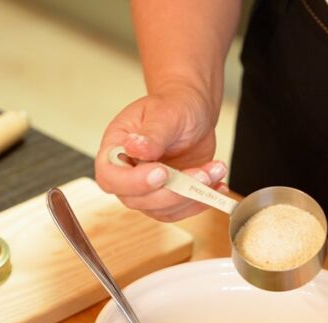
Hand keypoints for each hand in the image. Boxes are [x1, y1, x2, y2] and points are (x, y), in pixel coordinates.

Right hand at [94, 85, 227, 221]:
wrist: (193, 113)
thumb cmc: (174, 106)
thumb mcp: (164, 113)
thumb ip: (151, 133)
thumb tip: (134, 148)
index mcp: (116, 147)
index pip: (110, 176)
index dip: (133, 182)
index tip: (162, 172)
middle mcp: (127, 172)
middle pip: (136, 199)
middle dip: (172, 192)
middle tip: (201, 174)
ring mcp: (147, 188)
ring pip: (161, 210)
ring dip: (191, 196)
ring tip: (215, 171)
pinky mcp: (168, 196)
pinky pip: (179, 210)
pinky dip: (200, 201)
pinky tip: (217, 186)